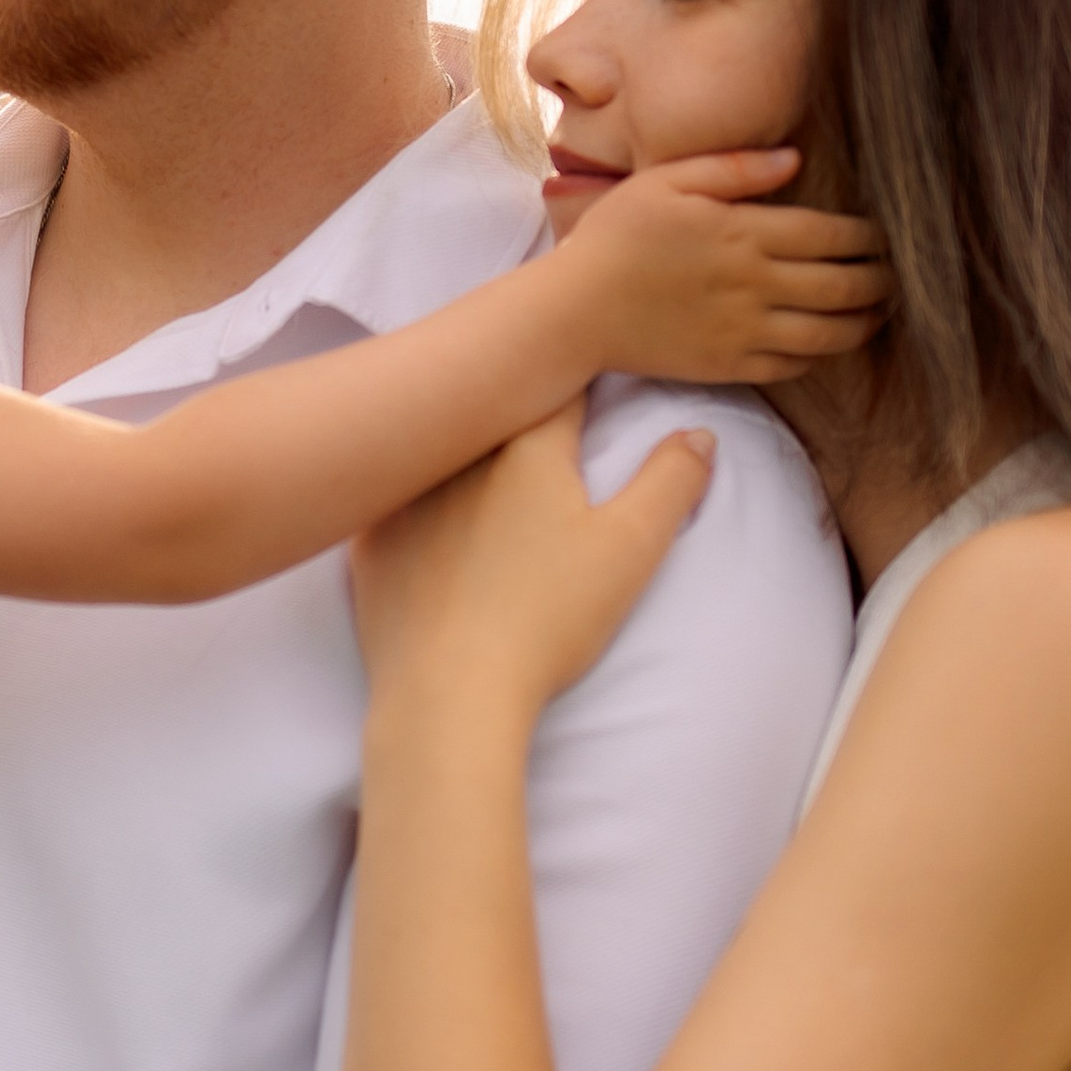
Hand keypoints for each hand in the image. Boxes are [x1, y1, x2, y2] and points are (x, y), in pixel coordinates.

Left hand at [352, 403, 715, 716]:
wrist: (449, 694)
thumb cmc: (548, 619)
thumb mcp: (630, 549)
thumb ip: (670, 481)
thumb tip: (699, 434)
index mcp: (527, 446)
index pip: (560, 385)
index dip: (580, 378)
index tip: (591, 376)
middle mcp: (459, 455)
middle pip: (492, 407)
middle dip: (515, 401)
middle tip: (533, 406)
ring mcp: (405, 497)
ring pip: (436, 447)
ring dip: (457, 445)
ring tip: (477, 456)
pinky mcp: (370, 542)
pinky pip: (392, 500)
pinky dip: (409, 499)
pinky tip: (420, 512)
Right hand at [561, 150, 889, 383]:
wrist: (575, 310)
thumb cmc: (616, 236)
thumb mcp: (666, 180)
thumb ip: (734, 168)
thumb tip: (795, 160)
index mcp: (745, 232)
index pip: (832, 234)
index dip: (870, 236)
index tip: (889, 234)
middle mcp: (755, 284)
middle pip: (843, 285)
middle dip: (881, 281)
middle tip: (900, 276)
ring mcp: (745, 330)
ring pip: (828, 333)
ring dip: (864, 324)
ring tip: (879, 314)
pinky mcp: (729, 364)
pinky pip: (792, 365)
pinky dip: (819, 356)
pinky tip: (827, 344)